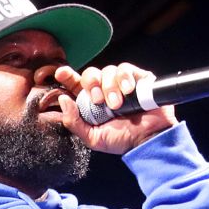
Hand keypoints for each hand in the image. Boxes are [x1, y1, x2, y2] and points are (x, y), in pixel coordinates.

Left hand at [55, 63, 177, 154]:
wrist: (148, 140)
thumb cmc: (121, 140)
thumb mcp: (92, 137)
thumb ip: (73, 121)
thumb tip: (62, 99)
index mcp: (90, 102)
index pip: (75, 84)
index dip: (67, 76)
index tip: (61, 73)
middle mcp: (104, 90)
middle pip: (90, 74)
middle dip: (91, 84)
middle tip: (98, 101)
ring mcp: (121, 83)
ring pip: (108, 70)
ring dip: (109, 87)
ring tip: (117, 104)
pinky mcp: (138, 78)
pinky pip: (125, 68)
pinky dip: (124, 77)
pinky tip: (128, 91)